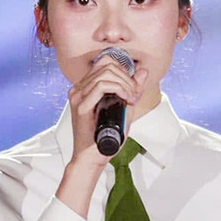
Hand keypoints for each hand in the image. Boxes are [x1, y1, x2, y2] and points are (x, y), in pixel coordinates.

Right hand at [52, 53, 148, 217]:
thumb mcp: (125, 109)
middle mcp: (79, 89)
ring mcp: (78, 96)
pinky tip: (126, 99)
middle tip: (135, 94)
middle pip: (107, 65)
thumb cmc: (105, 137)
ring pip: (105, 74)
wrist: (92, 158)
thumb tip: (143, 71)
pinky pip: (100, 86)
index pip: (105, 62)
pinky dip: (118, 89)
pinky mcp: (80, 105)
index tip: (134, 87)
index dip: (124, 70)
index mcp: (86, 87)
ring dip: (125, 84)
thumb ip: (133, 90)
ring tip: (131, 98)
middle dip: (127, 77)